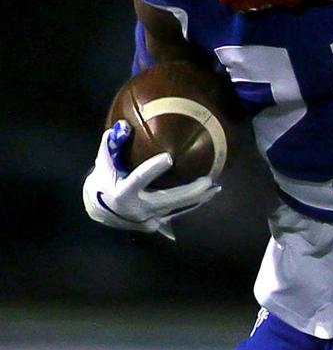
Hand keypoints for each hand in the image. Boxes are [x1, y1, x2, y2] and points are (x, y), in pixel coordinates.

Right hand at [82, 121, 220, 239]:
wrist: (100, 211)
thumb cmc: (103, 182)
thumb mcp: (103, 164)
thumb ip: (110, 146)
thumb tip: (122, 125)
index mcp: (122, 193)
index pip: (138, 179)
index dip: (153, 169)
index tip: (169, 158)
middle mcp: (136, 209)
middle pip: (166, 200)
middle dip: (188, 192)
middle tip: (208, 181)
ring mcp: (146, 219)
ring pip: (176, 209)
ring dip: (197, 200)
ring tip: (215, 188)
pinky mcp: (154, 223)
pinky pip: (176, 213)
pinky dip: (191, 205)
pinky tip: (208, 196)